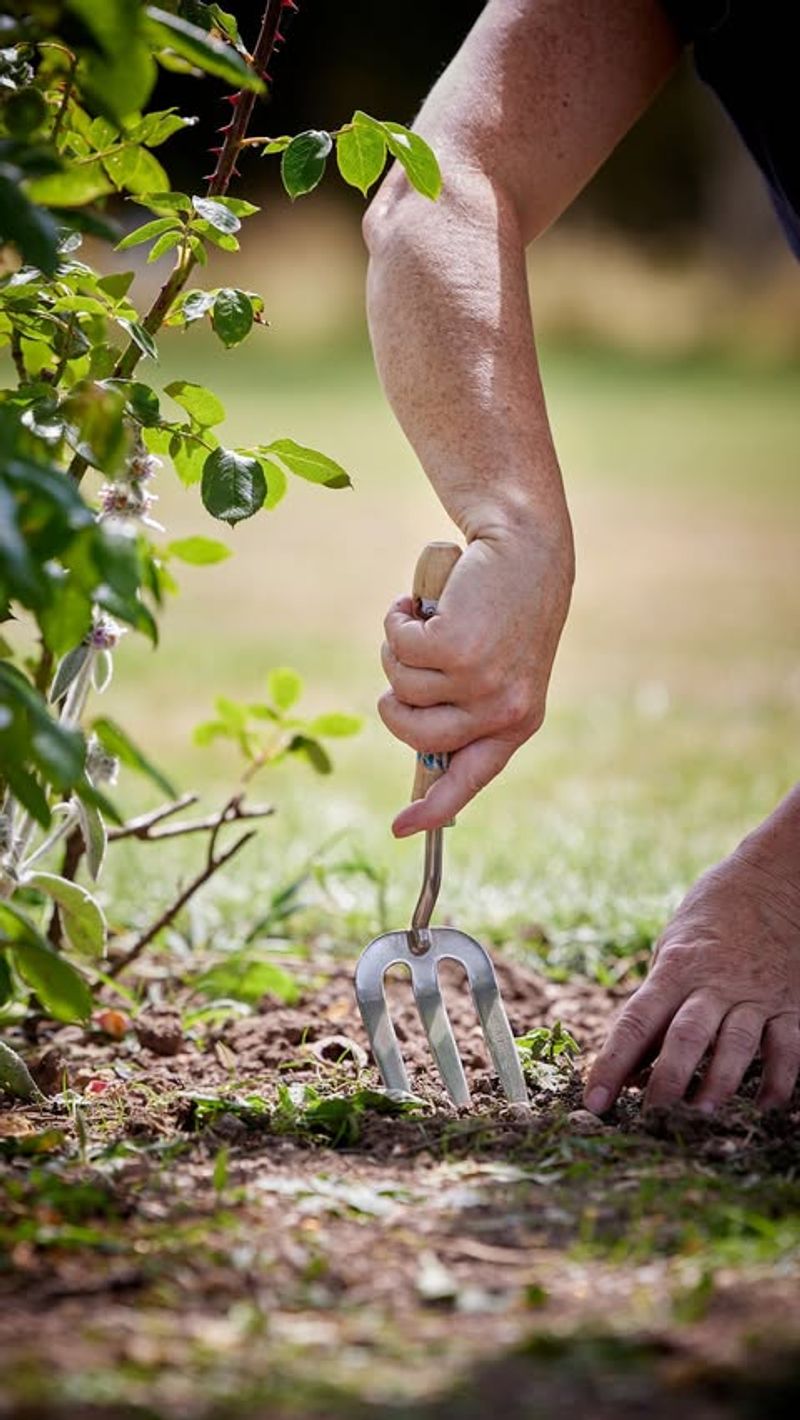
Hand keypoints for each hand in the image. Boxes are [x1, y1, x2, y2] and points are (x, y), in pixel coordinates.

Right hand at [379, 521, 572, 835]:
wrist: (523, 547)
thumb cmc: (502, 608)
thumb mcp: (497, 668)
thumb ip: (467, 708)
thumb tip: (425, 754)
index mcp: (518, 722)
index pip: (470, 778)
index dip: (433, 806)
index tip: (400, 829)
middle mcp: (503, 710)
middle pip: (415, 733)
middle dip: (394, 700)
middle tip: (406, 660)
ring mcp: (481, 682)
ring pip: (401, 686)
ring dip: (398, 649)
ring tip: (428, 618)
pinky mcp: (458, 647)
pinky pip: (398, 649)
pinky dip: (397, 619)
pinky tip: (420, 599)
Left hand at [584, 849, 799, 1114]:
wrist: (776, 880)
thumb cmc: (712, 916)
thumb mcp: (674, 944)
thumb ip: (659, 997)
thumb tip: (636, 1058)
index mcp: (677, 967)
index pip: (636, 1022)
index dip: (611, 1063)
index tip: (593, 1100)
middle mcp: (716, 983)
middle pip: (686, 1038)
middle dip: (666, 1083)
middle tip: (650, 1118)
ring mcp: (757, 995)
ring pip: (736, 1047)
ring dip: (718, 1086)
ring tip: (701, 1115)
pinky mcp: (791, 1005)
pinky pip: (787, 1050)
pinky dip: (778, 1081)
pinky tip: (766, 1106)